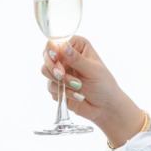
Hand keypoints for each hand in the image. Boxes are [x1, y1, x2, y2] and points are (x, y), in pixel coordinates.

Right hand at [40, 34, 147, 148]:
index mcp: (77, 47)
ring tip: (78, 87)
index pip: (58, 42)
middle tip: (61, 75)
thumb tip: (63, 46)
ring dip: (61, 81)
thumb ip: (76, 59)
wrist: (105, 108)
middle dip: (53, 67)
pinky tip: (77, 95)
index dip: (53, 50)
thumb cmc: (104, 85)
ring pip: (46, 71)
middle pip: (47, 55)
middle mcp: (67, 57)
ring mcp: (61, 71)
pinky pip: (50, 86)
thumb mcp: (92, 70)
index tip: (56, 58)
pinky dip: (63, 92)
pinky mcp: (57, 85)